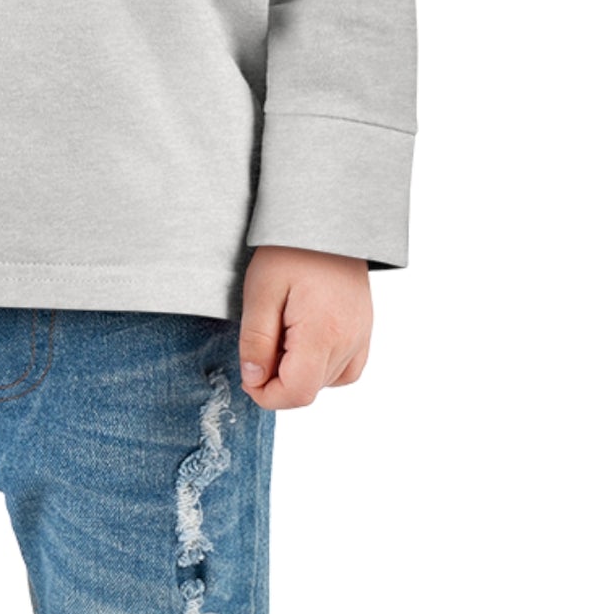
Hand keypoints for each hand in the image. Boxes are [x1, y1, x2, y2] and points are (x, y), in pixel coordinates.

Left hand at [236, 245, 371, 407]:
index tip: (249, 375)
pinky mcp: (364, 330)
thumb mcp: (261, 290)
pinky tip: (305, 341)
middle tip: (263, 340)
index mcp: (323, 333)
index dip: (266, 395)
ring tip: (283, 331)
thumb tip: (254, 379)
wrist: (327, 218)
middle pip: (310, 389)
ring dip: (299, 371)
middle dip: (278, 378)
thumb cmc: (291, 249)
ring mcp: (361, 336)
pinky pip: (345, 368)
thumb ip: (256, 340)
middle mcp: (349, 341)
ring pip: (326, 381)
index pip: (297, 393)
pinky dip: (322, 366)